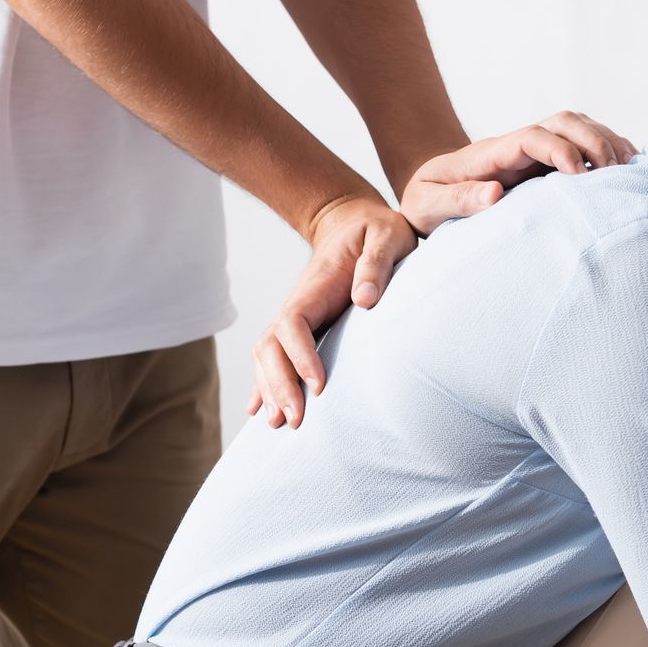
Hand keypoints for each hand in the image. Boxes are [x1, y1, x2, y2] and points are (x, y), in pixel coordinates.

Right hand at [247, 195, 414, 428]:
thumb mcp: (387, 236)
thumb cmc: (376, 231)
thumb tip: (365, 299)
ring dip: (270, 390)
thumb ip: (377, 263)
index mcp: (315, 286)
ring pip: (267, 356)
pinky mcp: (301, 328)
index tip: (319, 386)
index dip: (300, 355)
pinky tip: (260, 411)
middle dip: (279, 385)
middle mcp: (298, 304)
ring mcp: (295, 317)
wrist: (355, 222)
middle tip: (297, 421)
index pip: (293, 323)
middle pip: (271, 347)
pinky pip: (274, 358)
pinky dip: (264, 384)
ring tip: (281, 424)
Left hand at [399, 111, 636, 234]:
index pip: (532, 137)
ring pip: (577, 127)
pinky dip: (607, 150)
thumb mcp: (427, 205)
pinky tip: (625, 170)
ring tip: (627, 171)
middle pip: (563, 122)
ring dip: (605, 141)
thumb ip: (457, 200)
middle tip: (614, 172)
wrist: (425, 196)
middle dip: (593, 140)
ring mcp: (532, 153)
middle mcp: (516, 146)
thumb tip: (495, 193)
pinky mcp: (543, 165)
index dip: (560, 150)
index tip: (581, 175)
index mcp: (490, 154)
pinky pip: (581, 145)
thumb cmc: (424, 203)